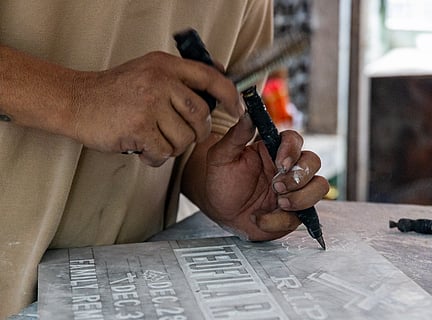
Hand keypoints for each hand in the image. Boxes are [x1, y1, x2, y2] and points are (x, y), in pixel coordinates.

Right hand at [71, 51, 241, 165]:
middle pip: (201, 116)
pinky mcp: (139, 127)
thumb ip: (179, 77)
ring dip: (172, 146)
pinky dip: (155, 157)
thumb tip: (218, 79)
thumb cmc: (114, 91)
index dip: (230, 96)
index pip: (211, 78)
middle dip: (196, 132)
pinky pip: (164, 152)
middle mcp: (160, 81)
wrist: (75, 101)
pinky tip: (143, 148)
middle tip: (180, 134)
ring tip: (153, 139)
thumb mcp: (148, 70)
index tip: (236, 109)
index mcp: (165, 66)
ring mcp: (149, 104)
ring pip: (184, 139)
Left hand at [202, 113, 329, 240]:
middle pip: (313, 162)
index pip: (295, 140)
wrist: (219, 211)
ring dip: (301, 197)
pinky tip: (261, 219)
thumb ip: (236, 136)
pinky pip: (304, 216)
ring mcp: (295, 190)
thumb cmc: (222, 181)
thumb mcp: (221, 157)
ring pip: (320, 187)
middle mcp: (289, 168)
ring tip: (278, 203)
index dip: (292, 150)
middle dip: (299, 177)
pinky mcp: (295, 212)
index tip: (280, 163)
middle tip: (277, 187)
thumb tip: (248, 114)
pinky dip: (282, 220)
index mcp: (273, 150)